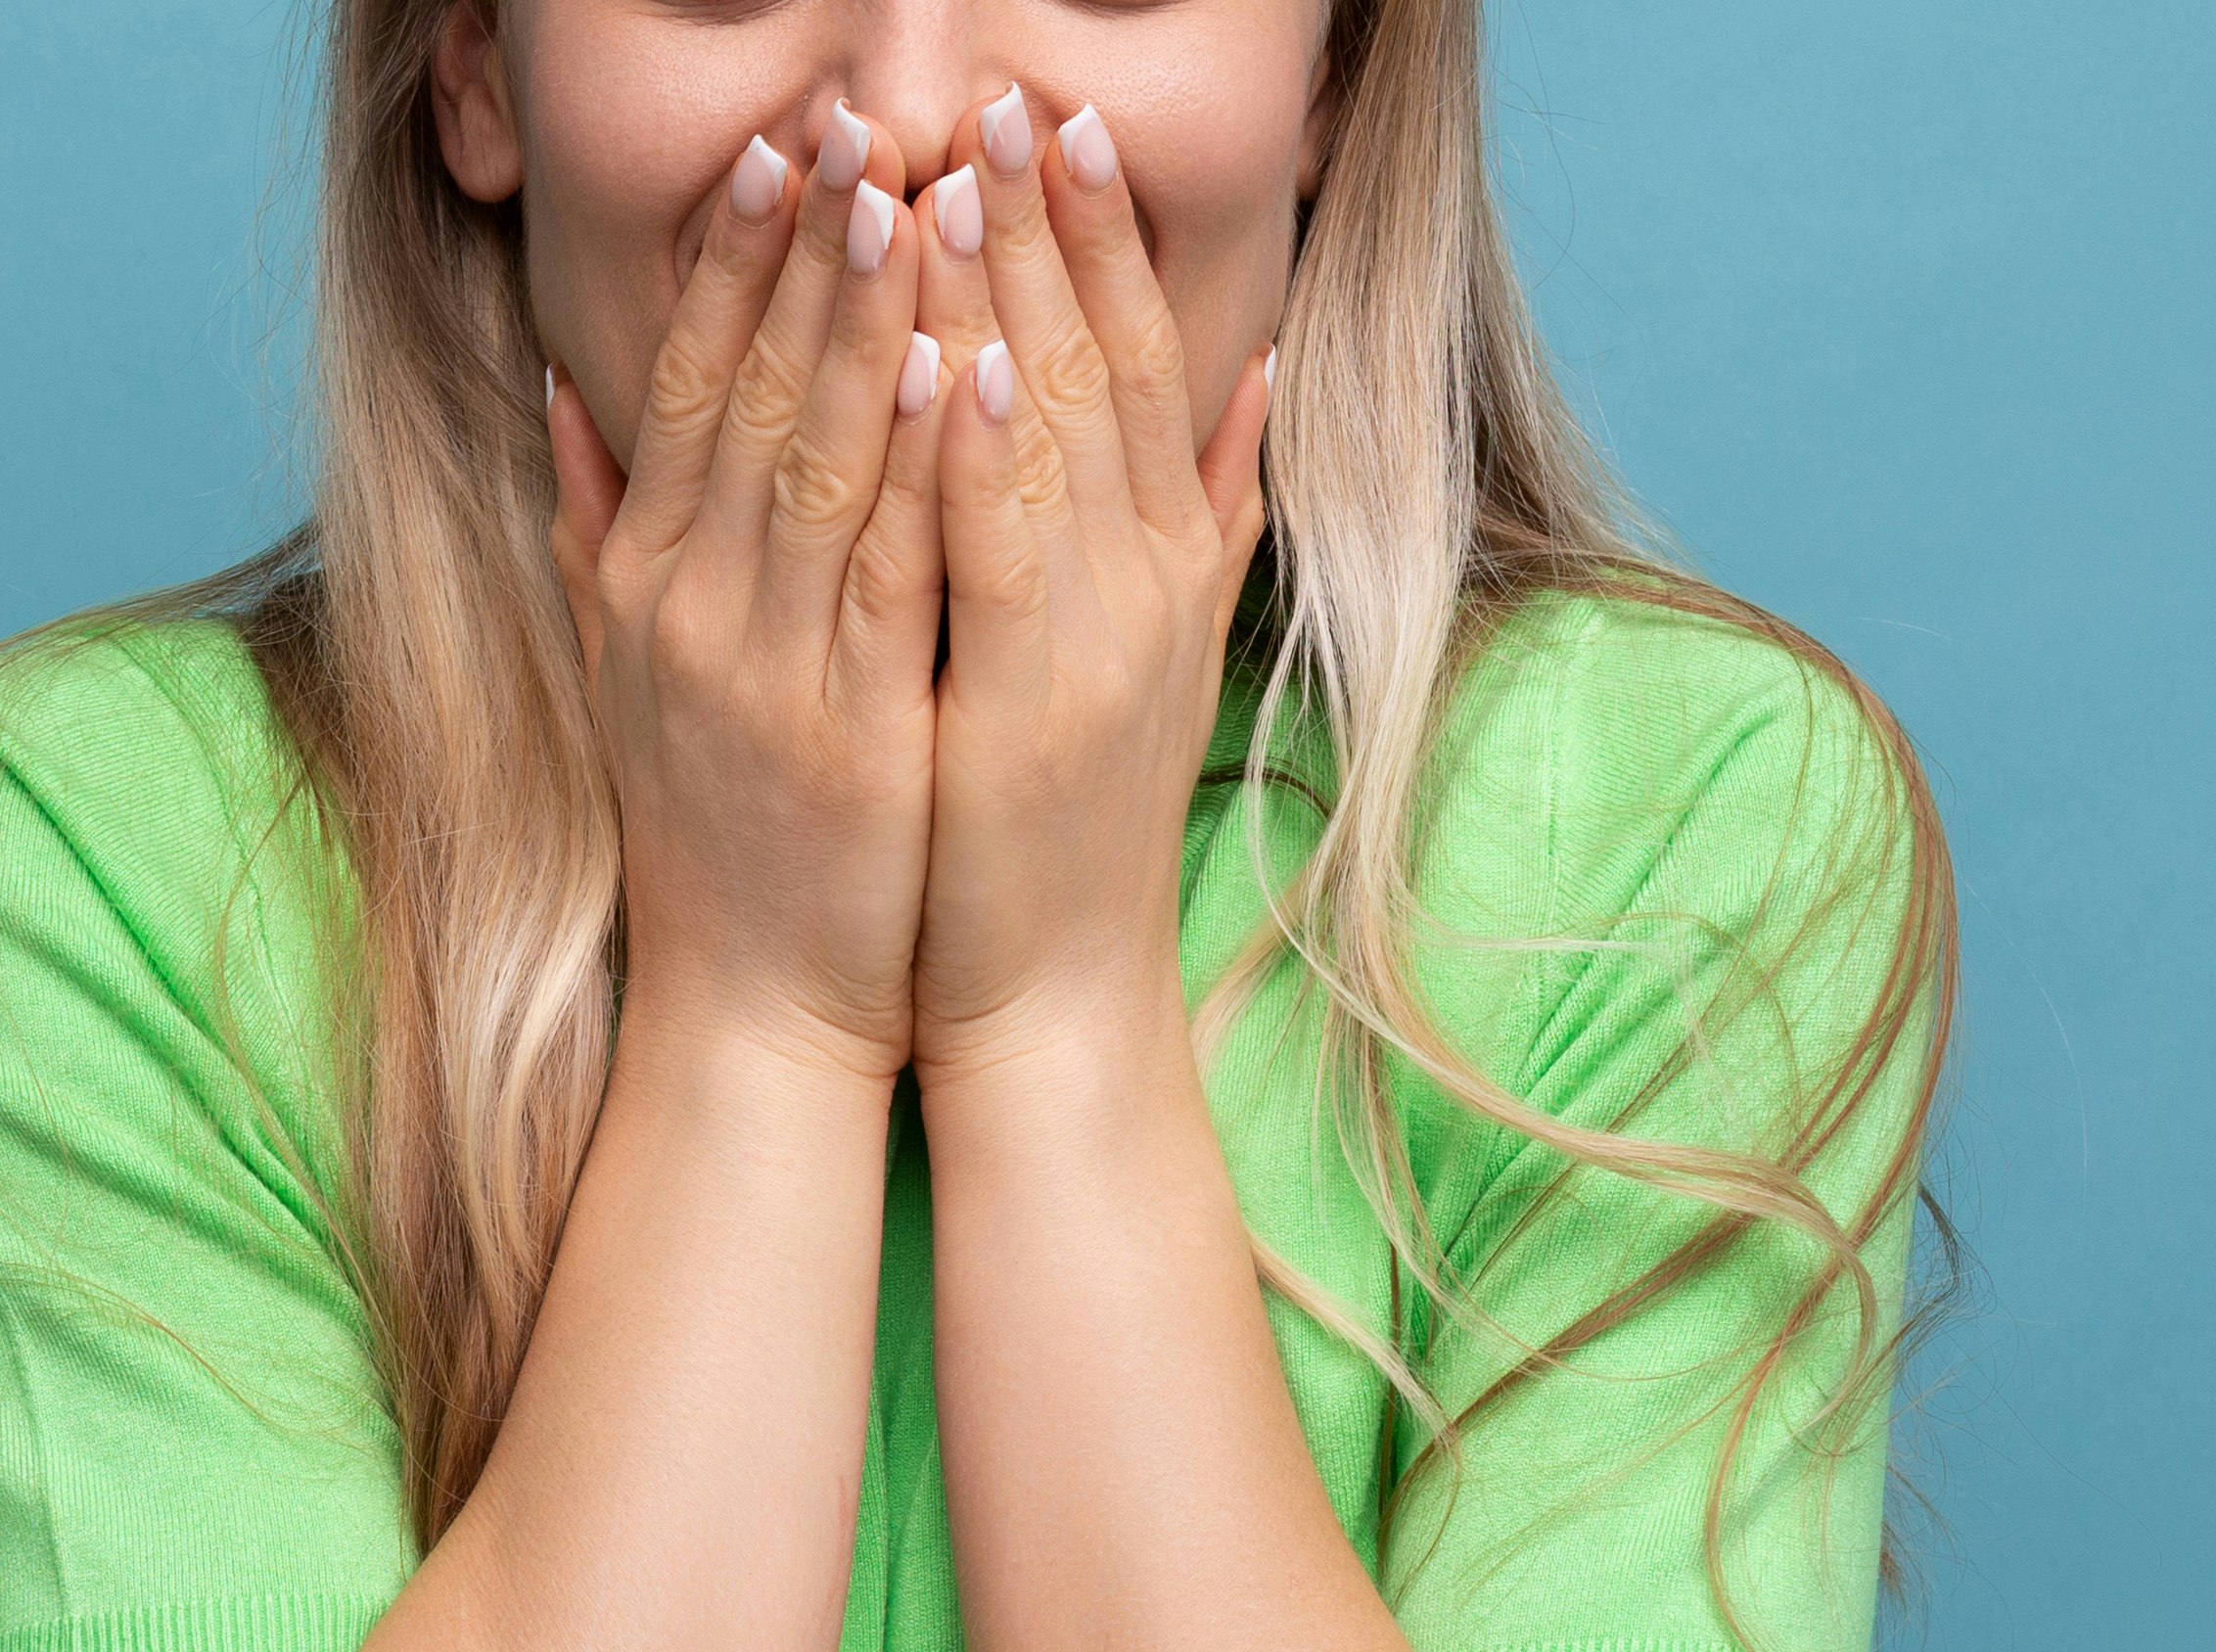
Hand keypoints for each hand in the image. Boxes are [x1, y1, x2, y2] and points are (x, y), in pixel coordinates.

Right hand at [548, 108, 951, 1079]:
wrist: (749, 1011)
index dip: (732, 260)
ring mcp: (761, 665)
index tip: (774, 149)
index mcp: (640, 580)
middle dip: (807, 249)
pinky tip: (955, 369)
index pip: (687, 382)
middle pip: (750, 391)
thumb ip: (594, 526)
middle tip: (854, 121)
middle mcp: (686, 606)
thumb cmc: (714, 838)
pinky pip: (885, 569)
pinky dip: (917, 466)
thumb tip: (566, 393)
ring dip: (867, 319)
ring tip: (911, 194)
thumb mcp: (625, 671)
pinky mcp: (847, 726)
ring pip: (817, 457)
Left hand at [906, 90, 1274, 1080]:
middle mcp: (1147, 576)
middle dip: (1053, 223)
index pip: (1142, 353)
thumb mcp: (1152, 644)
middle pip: (1104, 363)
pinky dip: (979, 455)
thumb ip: (1212, 507)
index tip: (1060, 120)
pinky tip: (948, 360)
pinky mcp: (1031, 702)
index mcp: (1165, 553)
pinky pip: (1001, 556)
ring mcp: (1097, 636)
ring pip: (1053, 434)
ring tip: (960, 174)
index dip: (1105, 233)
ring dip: (1008, 299)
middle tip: (1003, 94)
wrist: (1052, 993)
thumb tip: (1266, 369)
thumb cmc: (1065, 823)